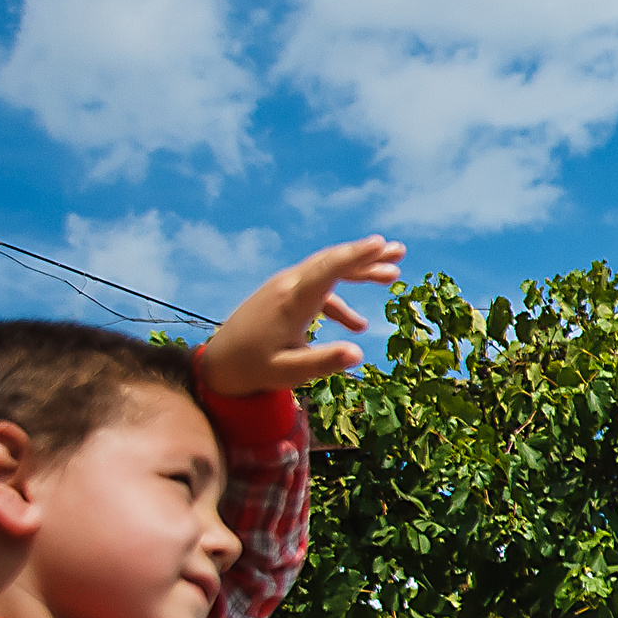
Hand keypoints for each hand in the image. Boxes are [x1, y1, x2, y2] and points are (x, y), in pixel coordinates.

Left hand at [195, 235, 405, 398]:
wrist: (219, 366)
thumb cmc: (253, 370)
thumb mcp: (288, 373)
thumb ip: (323, 362)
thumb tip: (358, 353)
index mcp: (291, 301)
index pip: (327, 270)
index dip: (356, 256)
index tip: (380, 244)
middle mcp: (287, 287)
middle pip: (331, 261)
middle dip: (366, 255)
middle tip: (399, 250)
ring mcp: (284, 289)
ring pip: (326, 271)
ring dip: (358, 271)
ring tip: (392, 274)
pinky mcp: (283, 297)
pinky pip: (318, 290)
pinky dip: (340, 301)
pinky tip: (357, 325)